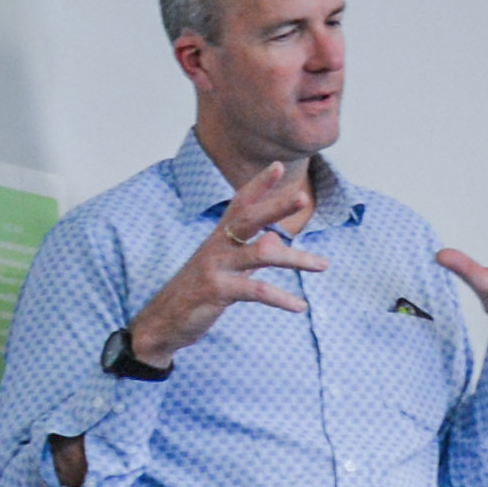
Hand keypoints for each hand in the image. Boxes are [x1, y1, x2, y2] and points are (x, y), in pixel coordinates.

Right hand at [127, 160, 326, 366]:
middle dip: (277, 206)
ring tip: (324, 265)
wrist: (163, 320)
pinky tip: (300, 306)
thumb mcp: (222, 265)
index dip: (259, 184)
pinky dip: (282, 298)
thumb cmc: (197, 290)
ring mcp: (217, 267)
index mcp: (220, 236)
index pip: (240, 203)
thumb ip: (246, 250)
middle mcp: (218, 246)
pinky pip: (257, 291)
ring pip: (262, 254)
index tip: (279, 165)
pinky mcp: (218, 291)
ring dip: (296, 258)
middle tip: (303, 198)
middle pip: (250, 219)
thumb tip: (273, 239)